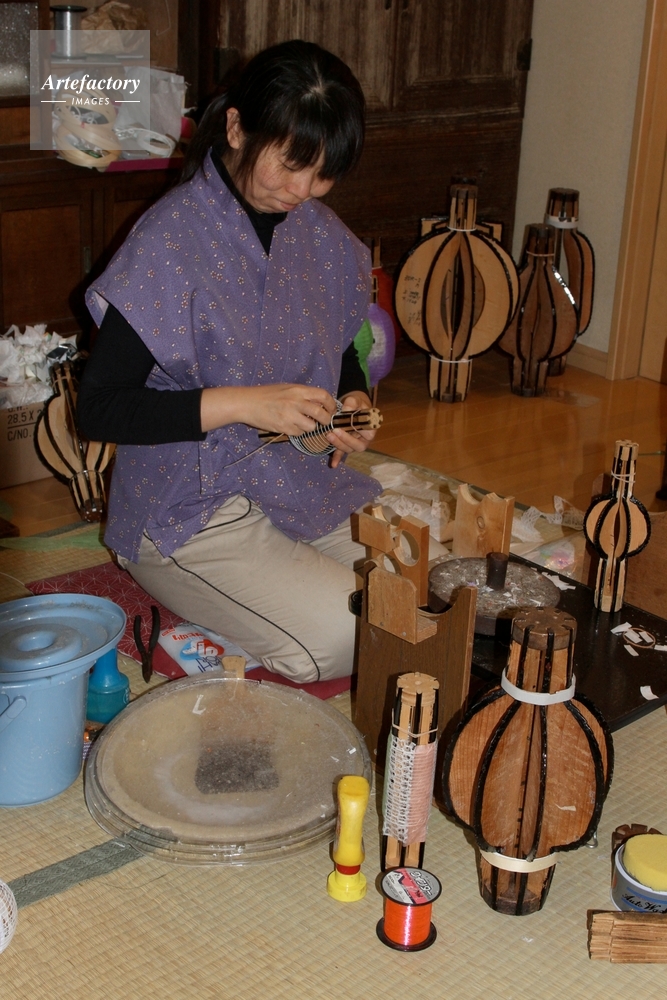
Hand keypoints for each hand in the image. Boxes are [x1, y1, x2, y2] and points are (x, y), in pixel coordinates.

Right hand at [200, 383, 336, 435]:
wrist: (247, 403)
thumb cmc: (267, 394)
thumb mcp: (287, 388)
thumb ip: (303, 395)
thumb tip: (320, 403)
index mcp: (298, 390)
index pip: (323, 396)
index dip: (331, 404)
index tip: (331, 410)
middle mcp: (296, 402)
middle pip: (322, 414)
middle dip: (326, 420)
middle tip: (324, 422)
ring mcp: (289, 415)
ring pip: (311, 427)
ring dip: (310, 427)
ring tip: (302, 423)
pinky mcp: (283, 427)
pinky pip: (298, 433)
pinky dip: (297, 432)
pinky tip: (290, 426)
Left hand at [328, 391, 376, 468]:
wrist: (352, 406)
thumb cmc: (357, 403)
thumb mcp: (356, 400)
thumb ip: (352, 403)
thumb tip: (346, 410)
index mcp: (371, 428)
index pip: (369, 434)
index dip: (360, 432)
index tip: (349, 423)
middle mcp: (364, 439)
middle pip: (358, 446)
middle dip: (346, 440)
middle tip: (335, 430)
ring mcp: (354, 443)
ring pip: (349, 449)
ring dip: (339, 444)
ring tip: (328, 435)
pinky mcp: (345, 444)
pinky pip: (342, 453)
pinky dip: (337, 458)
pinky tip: (333, 465)